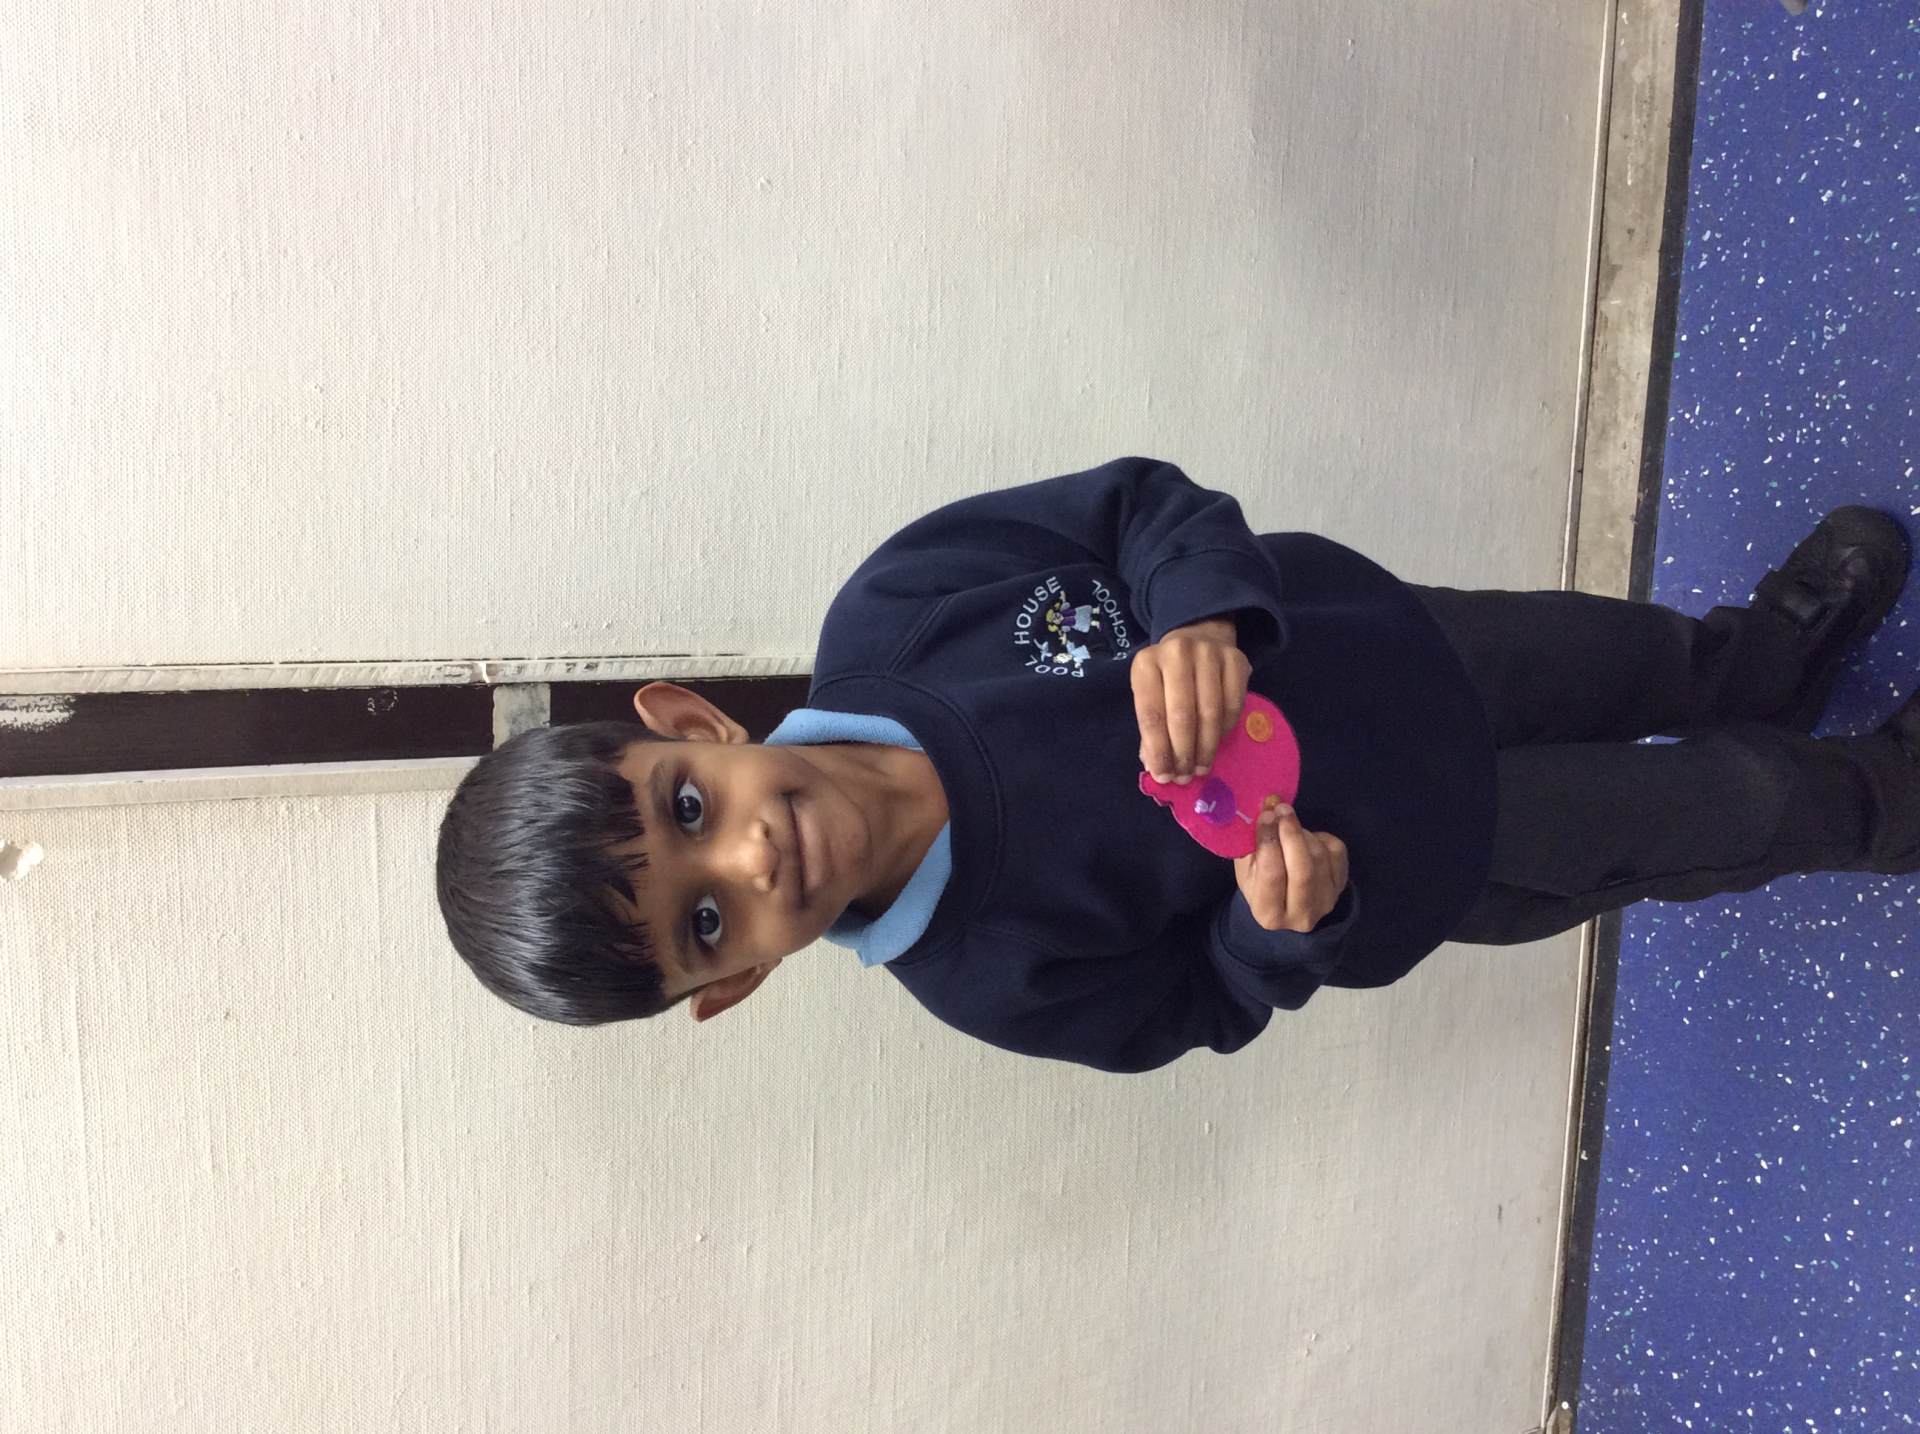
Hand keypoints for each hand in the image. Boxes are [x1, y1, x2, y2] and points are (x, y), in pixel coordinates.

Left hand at [1131, 615, 1250, 783]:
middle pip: (1182, 715)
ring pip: (1210, 712)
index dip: (1158, 750)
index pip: (1151, 714)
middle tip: (1184, 776)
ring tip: (1200, 768)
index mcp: (1146, 663)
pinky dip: (1225, 730)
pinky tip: (1216, 743)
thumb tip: (1157, 769)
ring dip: (1205, 748)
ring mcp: (1209, 653)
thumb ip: (1151, 730)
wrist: (1199, 639)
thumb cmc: (1168, 678)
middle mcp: (1176, 653)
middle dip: (1183, 753)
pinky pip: (1233, 705)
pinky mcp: (1236, 659)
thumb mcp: (1151, 695)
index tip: (1163, 776)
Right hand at [1234, 803, 1349, 932]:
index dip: (1269, 840)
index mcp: (1268, 913)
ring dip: (1303, 833)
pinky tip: (1307, 838)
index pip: (1272, 874)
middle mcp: (1301, 915)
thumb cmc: (1259, 883)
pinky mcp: (1342, 886)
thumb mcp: (1245, 868)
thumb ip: (1253, 842)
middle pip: (1303, 870)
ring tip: (1288, 825)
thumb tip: (1269, 808)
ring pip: (1320, 857)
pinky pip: (1336, 851)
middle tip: (1282, 809)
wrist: (1287, 903)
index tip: (1266, 814)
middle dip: (1292, 834)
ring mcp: (1326, 901)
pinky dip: (1320, 837)